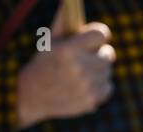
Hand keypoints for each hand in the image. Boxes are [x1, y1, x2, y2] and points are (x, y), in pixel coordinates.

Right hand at [16, 8, 115, 128]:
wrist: (33, 95)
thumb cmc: (44, 61)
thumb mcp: (50, 39)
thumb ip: (64, 20)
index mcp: (68, 50)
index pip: (102, 34)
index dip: (100, 33)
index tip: (96, 36)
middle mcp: (80, 69)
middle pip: (109, 53)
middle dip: (100, 52)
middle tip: (88, 54)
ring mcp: (88, 87)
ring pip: (108, 71)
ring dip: (98, 69)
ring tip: (81, 71)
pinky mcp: (93, 101)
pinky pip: (108, 87)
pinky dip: (100, 85)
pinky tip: (84, 85)